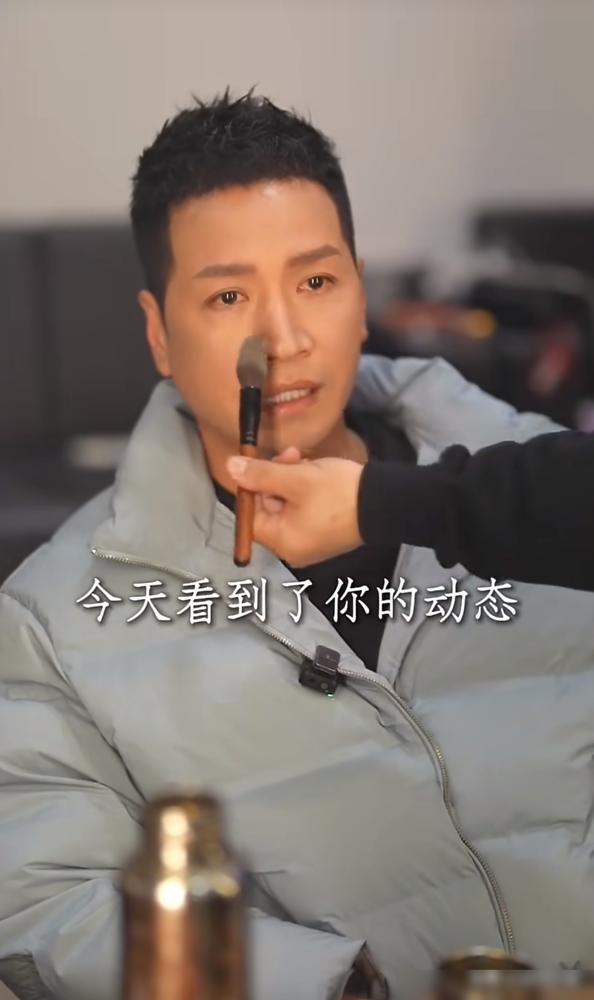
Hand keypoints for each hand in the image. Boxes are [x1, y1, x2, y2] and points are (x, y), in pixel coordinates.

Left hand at [226, 447, 363, 565]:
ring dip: (291, 479)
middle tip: (291, 455)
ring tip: (306, 460)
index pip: (251, 516)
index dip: (252, 487)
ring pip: (287, 504)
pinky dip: (305, 489)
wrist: (386, 502)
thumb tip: (230, 468)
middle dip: (275, 478)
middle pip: (269, 509)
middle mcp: (294, 548)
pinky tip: (315, 472)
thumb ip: (260, 474)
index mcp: (283, 542)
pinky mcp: (325, 531)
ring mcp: (311, 541)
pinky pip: (304, 509)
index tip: (260, 463)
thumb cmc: (337, 493)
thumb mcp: (296, 478)